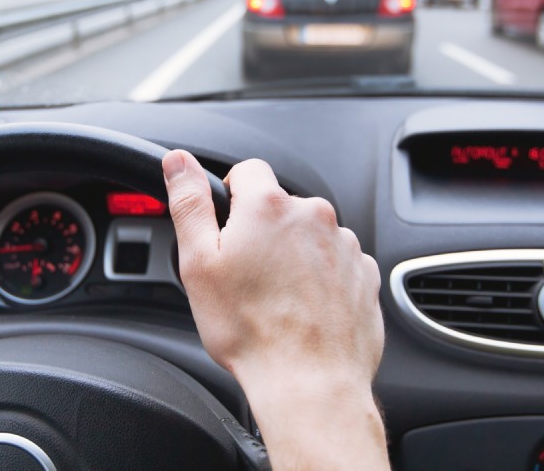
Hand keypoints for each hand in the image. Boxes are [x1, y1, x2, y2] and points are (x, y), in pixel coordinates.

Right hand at [163, 150, 388, 469]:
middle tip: (246, 277)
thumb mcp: (199, 263)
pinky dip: (321, 280)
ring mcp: (345, 245)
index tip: (227, 232)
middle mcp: (314, 215)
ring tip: (277, 301)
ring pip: (310, 237)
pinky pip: (337, 264)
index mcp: (269, 206)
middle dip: (263, 233)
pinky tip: (304, 310)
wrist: (309, 383)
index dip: (231, 198)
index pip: (248, 171)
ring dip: (294, 257)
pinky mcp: (365, 274)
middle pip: (280, 207)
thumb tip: (178, 161)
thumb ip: (189, 203)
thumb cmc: (251, 331)